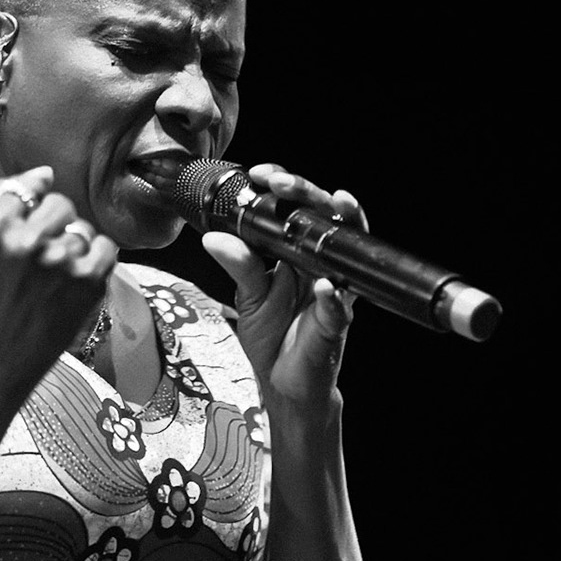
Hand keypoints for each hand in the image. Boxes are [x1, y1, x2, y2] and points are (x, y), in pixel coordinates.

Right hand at [0, 165, 117, 402]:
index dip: (34, 199)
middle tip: (43, 253)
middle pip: (60, 204)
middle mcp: (27, 242)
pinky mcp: (88, 281)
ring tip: (55, 274)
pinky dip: (97, 258)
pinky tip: (77, 276)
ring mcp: (61, 262)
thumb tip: (43, 173)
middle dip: (54, 224)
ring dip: (73, 246)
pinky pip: (106, 247)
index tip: (34, 214)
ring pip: (82, 229)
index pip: (28, 187)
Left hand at [200, 163, 360, 409]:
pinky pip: (339, 308)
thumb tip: (214, 237)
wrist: (283, 385)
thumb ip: (239, 264)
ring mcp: (333, 292)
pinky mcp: (335, 325)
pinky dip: (333, 297)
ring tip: (336, 204)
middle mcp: (320, 265)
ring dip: (344, 225)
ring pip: (346, 251)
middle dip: (309, 193)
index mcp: (298, 254)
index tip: (262, 175)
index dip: (287, 187)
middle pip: (325, 217)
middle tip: (283, 183)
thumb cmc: (273, 338)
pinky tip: (326, 287)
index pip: (298, 209)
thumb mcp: (249, 296)